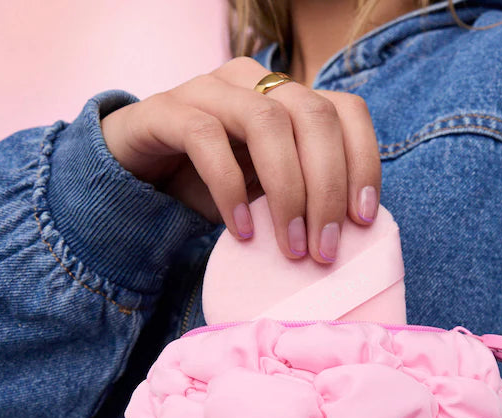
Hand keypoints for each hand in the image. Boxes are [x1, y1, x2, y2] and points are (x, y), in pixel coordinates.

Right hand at [101, 57, 380, 262]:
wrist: (137, 176)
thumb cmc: (211, 186)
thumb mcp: (266, 192)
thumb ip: (302, 196)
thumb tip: (347, 233)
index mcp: (286, 99)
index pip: (344, 110)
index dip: (363, 162)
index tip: (363, 220)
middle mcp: (254, 84)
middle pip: (314, 117)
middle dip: (328, 189)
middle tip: (324, 249)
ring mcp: (210, 90)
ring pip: (267, 122)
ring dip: (288, 192)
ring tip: (290, 247)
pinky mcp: (167, 110)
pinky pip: (206, 140)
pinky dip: (231, 189)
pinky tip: (242, 231)